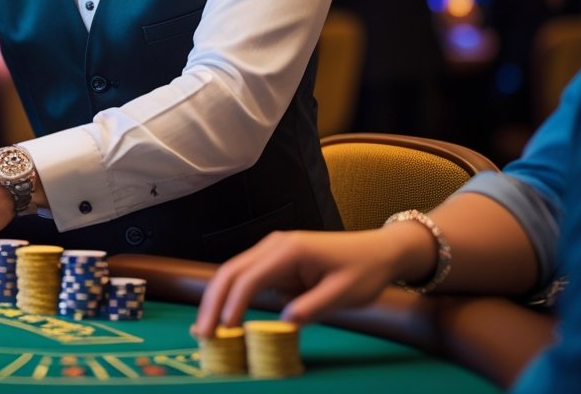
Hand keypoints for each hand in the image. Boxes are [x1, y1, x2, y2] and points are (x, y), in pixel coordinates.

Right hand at [191, 225, 430, 337]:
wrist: (378, 252)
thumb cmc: (364, 271)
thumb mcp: (343, 294)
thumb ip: (312, 308)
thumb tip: (283, 325)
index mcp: (289, 250)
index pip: (250, 277)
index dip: (234, 304)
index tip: (226, 331)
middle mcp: (273, 245)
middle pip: (231, 271)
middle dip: (213, 303)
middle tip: (201, 334)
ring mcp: (271, 251)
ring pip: (233, 273)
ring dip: (217, 301)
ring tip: (204, 330)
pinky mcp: (274, 262)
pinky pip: (246, 279)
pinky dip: (232, 298)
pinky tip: (224, 318)